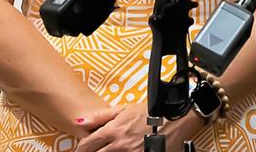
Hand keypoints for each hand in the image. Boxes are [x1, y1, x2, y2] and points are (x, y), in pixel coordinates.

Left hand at [76, 105, 205, 151]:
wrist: (176, 119)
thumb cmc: (151, 112)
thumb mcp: (124, 109)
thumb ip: (100, 116)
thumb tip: (79, 121)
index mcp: (114, 130)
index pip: (87, 145)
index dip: (80, 149)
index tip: (81, 150)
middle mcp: (120, 145)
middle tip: (92, 151)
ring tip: (109, 150)